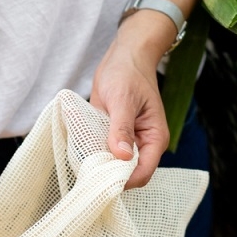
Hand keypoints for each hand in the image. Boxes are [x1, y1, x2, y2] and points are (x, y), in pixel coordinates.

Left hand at [91, 23, 170, 189]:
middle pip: (128, 173)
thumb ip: (121, 129)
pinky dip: (93, 153)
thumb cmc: (127, 73)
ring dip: (99, 165)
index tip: (102, 180)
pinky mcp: (113, 135)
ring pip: (114, 165)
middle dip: (110, 175)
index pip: (143, 173)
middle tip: (87, 172)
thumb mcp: (122, 100)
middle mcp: (143, 144)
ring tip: (82, 162)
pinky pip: (103, 152)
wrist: (123, 56)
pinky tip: (81, 150)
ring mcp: (128, 141)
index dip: (125, 181)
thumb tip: (122, 156)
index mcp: (154, 138)